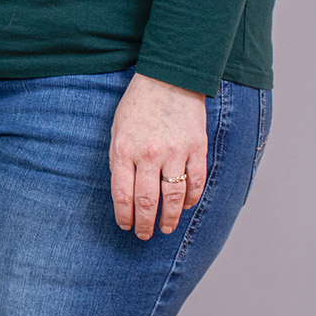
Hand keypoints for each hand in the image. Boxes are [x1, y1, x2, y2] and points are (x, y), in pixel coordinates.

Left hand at [109, 72, 207, 239]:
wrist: (169, 79)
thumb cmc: (138, 105)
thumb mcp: (117, 129)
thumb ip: (120, 159)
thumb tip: (125, 192)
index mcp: (124, 149)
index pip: (122, 193)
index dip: (124, 215)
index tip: (126, 226)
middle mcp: (149, 154)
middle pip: (147, 201)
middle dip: (145, 223)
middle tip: (144, 235)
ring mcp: (175, 153)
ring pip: (173, 198)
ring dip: (169, 218)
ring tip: (164, 229)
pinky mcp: (197, 149)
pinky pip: (196, 183)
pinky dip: (190, 199)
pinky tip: (183, 207)